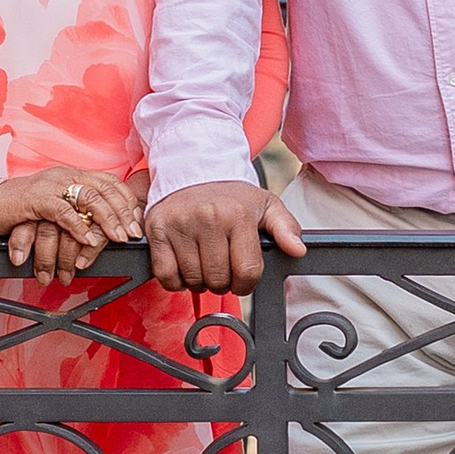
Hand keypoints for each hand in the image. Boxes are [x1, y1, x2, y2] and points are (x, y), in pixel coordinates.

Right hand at [0, 167, 146, 283]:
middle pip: (105, 188)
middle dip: (123, 213)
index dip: (126, 202)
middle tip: (132, 234)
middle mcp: (64, 176)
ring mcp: (50, 185)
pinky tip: (88, 239)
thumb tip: (100, 231)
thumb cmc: (16, 209)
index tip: (136, 223)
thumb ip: (74, 211)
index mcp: (70, 176)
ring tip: (117, 238)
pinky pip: (63, 211)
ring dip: (106, 220)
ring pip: (89, 198)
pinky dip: (79, 226)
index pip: (109, 182)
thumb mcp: (51, 207)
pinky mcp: (35, 199)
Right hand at [144, 181, 305, 291]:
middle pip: (219, 280)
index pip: (247, 272)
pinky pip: (166, 276)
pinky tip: (184, 265)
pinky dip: (175, 280)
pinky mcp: (157, 230)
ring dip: (199, 281)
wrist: (191, 170)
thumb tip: (297, 250)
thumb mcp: (265, 205)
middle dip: (223, 282)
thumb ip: (286, 227)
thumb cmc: (230, 195)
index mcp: (238, 215)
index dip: (246, 283)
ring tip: (203, 263)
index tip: (242, 277)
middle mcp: (208, 218)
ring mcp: (180, 225)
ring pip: (193, 280)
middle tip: (221, 267)